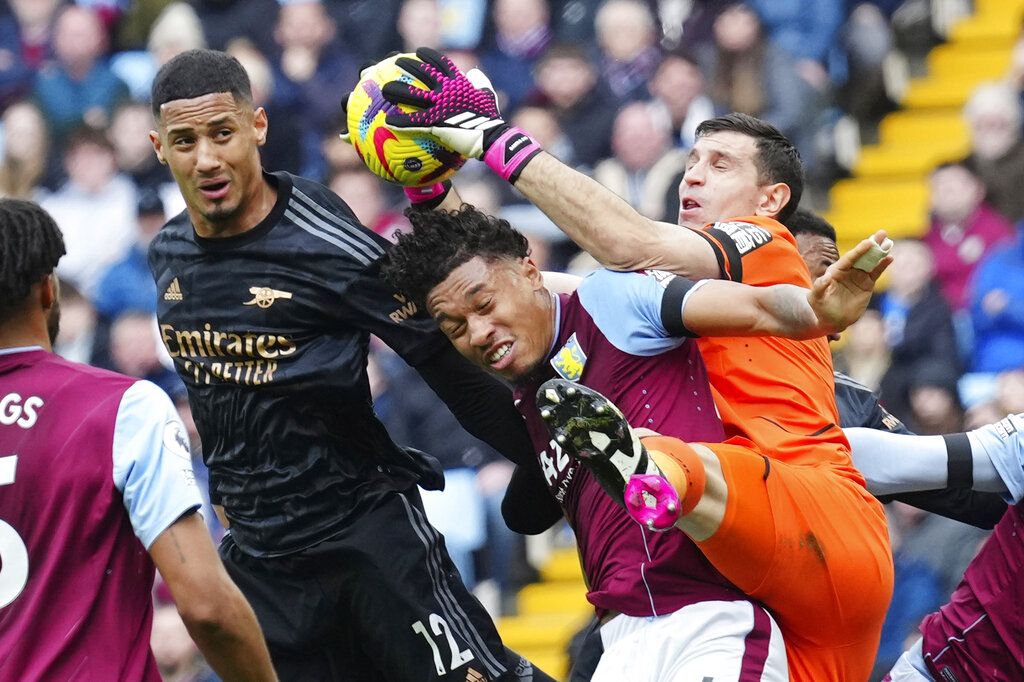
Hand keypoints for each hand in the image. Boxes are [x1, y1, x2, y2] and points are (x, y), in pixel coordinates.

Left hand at [382, 47, 542, 181]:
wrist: (490, 136)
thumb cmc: (490, 119)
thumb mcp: (487, 96)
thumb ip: (480, 83)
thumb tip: (473, 73)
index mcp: (459, 82)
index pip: (441, 63)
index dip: (429, 56)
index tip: (419, 52)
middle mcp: (446, 89)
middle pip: (422, 73)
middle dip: (408, 66)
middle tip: (397, 63)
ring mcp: (439, 105)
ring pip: (412, 95)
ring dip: (397, 91)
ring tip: (384, 89)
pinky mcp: (435, 122)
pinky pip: (413, 121)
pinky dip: (400, 122)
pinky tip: (388, 122)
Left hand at [807, 230, 891, 332]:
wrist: (832, 320)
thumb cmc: (820, 308)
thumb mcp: (816, 298)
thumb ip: (819, 287)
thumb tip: (826, 277)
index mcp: (835, 270)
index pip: (849, 258)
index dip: (859, 250)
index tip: (869, 242)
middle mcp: (848, 270)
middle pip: (862, 255)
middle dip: (872, 244)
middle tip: (883, 233)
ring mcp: (858, 276)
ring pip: (871, 262)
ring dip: (880, 252)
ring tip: (889, 243)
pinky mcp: (867, 284)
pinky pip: (876, 273)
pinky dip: (883, 265)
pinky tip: (890, 258)